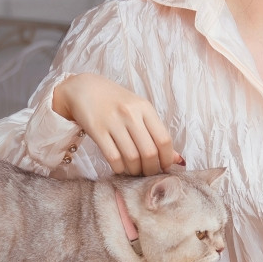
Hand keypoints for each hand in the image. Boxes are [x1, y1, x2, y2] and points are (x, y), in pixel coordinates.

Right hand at [52, 72, 183, 176]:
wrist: (84, 88)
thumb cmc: (115, 101)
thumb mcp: (138, 110)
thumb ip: (156, 132)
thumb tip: (177, 159)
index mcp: (145, 108)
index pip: (164, 139)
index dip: (167, 159)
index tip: (164, 167)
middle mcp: (130, 114)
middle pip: (149, 152)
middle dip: (151, 169)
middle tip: (148, 173)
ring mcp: (113, 122)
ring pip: (132, 157)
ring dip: (135, 170)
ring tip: (134, 171)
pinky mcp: (97, 130)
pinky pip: (113, 158)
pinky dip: (119, 168)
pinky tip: (120, 167)